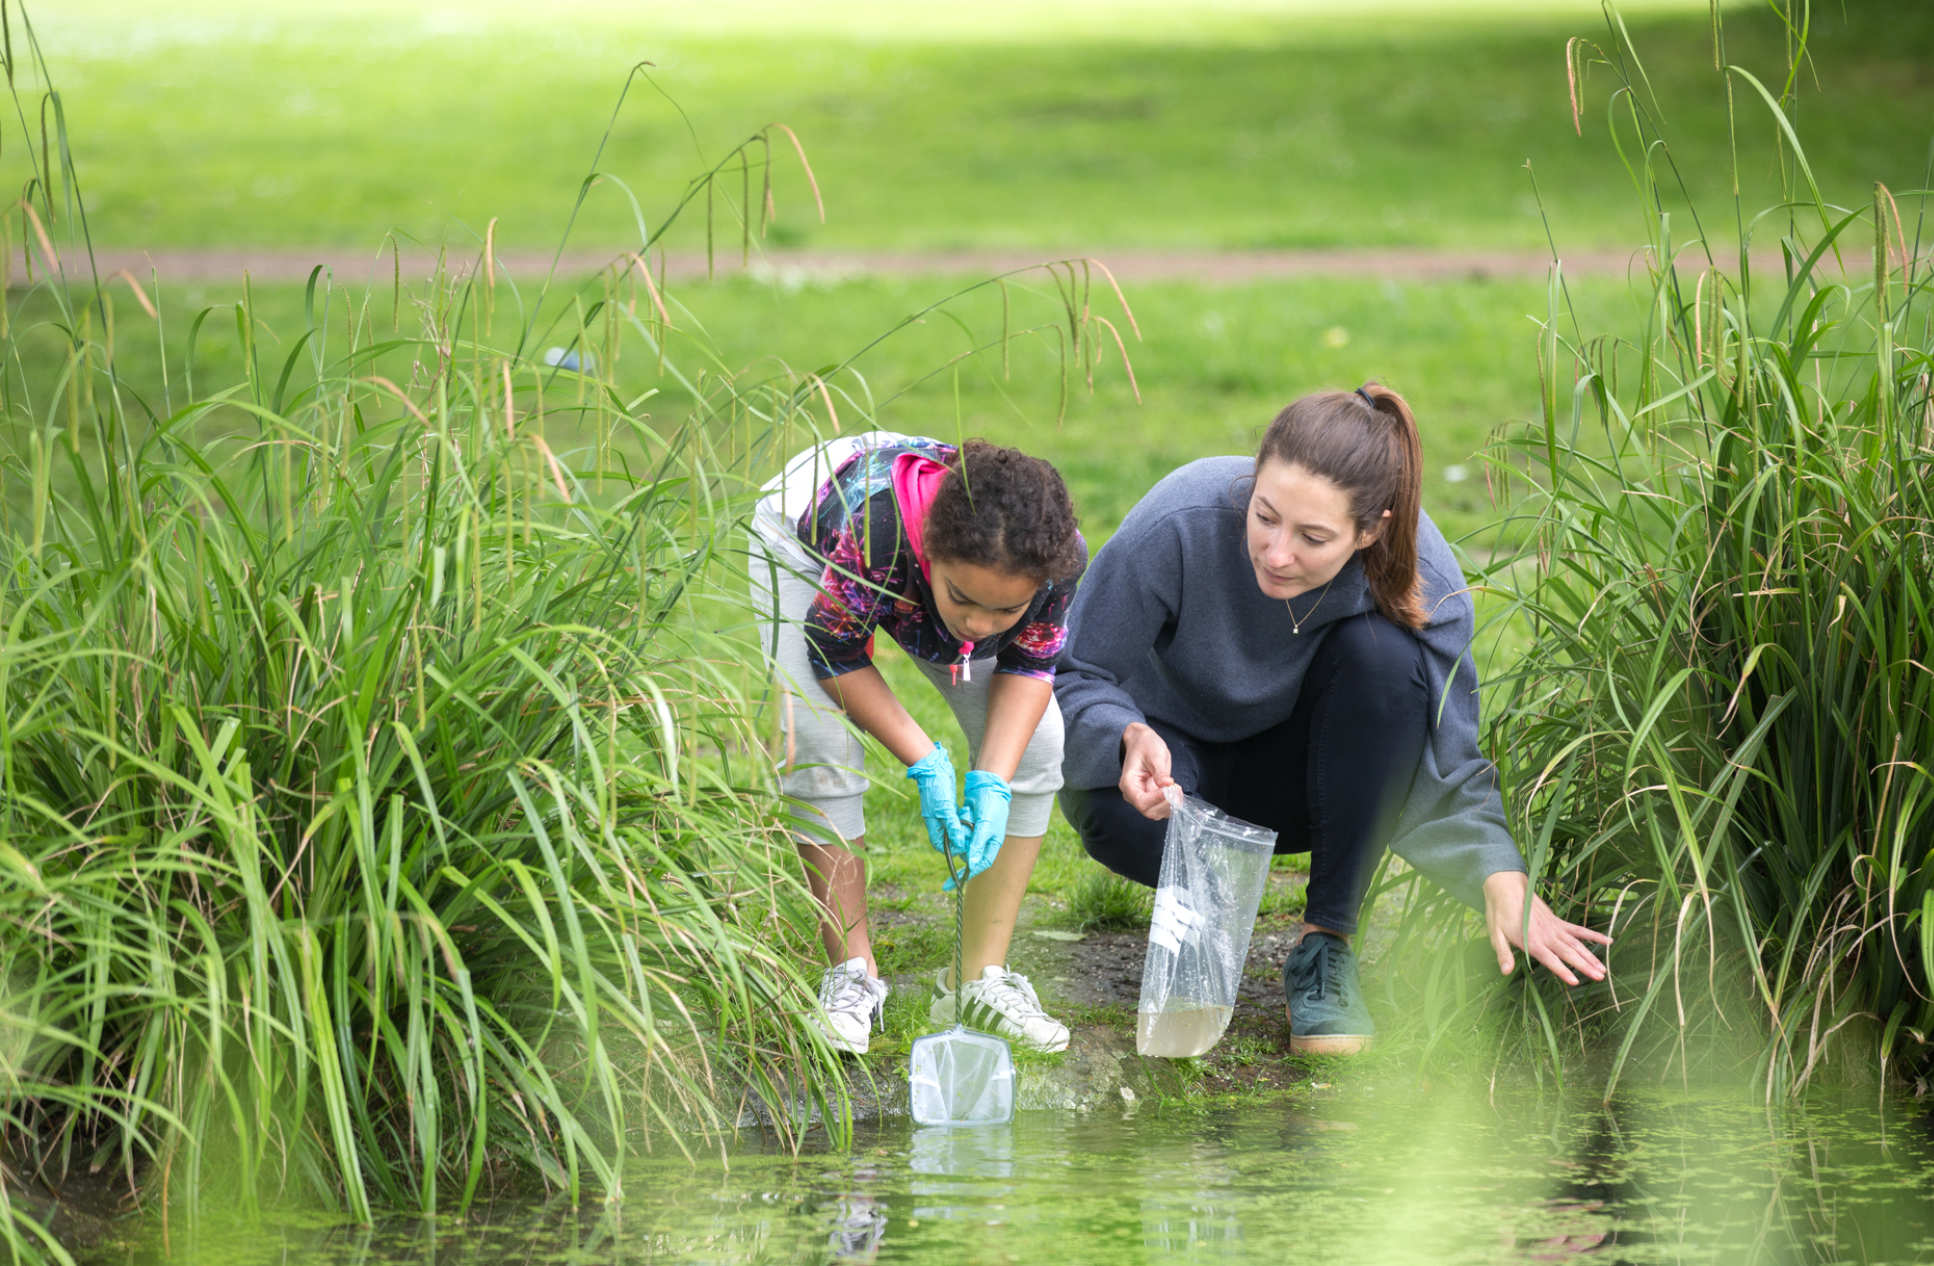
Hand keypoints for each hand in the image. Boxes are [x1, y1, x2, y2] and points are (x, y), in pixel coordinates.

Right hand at [905, 743, 968, 859]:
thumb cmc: (936, 789)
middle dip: (959, 840)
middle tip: (972, 838)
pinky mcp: (947, 807)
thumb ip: (952, 826)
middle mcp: (936, 822)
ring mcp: (941, 814)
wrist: (934, 769)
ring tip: (973, 830)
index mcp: (933, 825)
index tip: (965, 847)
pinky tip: (970, 819)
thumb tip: (958, 843)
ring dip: (962, 830)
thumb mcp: (945, 809)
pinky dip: (962, 821)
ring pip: (953, 829)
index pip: (941, 845)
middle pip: (948, 838)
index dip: (952, 849)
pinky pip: (955, 819)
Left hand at [950, 771, 1012, 889]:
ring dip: (962, 829)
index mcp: (992, 845)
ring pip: (961, 840)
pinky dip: (961, 820)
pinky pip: (958, 829)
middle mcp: (983, 841)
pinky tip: (967, 810)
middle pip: (967, 853)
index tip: (952, 882)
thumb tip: (971, 864)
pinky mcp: (967, 824)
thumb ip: (978, 845)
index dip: (966, 873)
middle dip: (963, 843)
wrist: (988, 786)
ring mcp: (974, 833)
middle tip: (963, 830)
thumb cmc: (992, 807)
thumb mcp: (985, 826)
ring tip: (968, 814)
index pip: (979, 864)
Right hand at [1119, 723, 1175, 819]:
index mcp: (1128, 783)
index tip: (1171, 789)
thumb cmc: (1145, 745)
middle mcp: (1133, 794)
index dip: (1157, 799)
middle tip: (1178, 789)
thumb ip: (1160, 771)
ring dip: (1170, 805)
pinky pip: (1161, 807)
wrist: (1142, 741)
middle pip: (1148, 810)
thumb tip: (1167, 784)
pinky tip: (1177, 792)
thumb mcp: (1154, 754)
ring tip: (1178, 789)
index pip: (1141, 801)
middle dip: (1166, 803)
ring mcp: (1142, 796)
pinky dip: (1171, 804)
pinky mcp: (1152, 797)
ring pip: (1156, 812)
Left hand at [1482, 870, 1612, 985]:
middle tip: (1600, 977)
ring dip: (1591, 956)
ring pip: (1577, 944)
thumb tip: (1505, 972)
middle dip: (1585, 966)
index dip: (1562, 970)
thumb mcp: (1495, 934)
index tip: (1575, 981)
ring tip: (1604, 969)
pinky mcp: (1559, 922)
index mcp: (1532, 940)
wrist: (1507, 887)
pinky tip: (1608, 941)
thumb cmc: (1499, 913)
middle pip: (1569, 953)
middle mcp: (1547, 935)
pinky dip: (1593, 935)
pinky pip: (1579, 930)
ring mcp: (1555, 927)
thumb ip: (1503, 953)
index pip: (1550, 959)